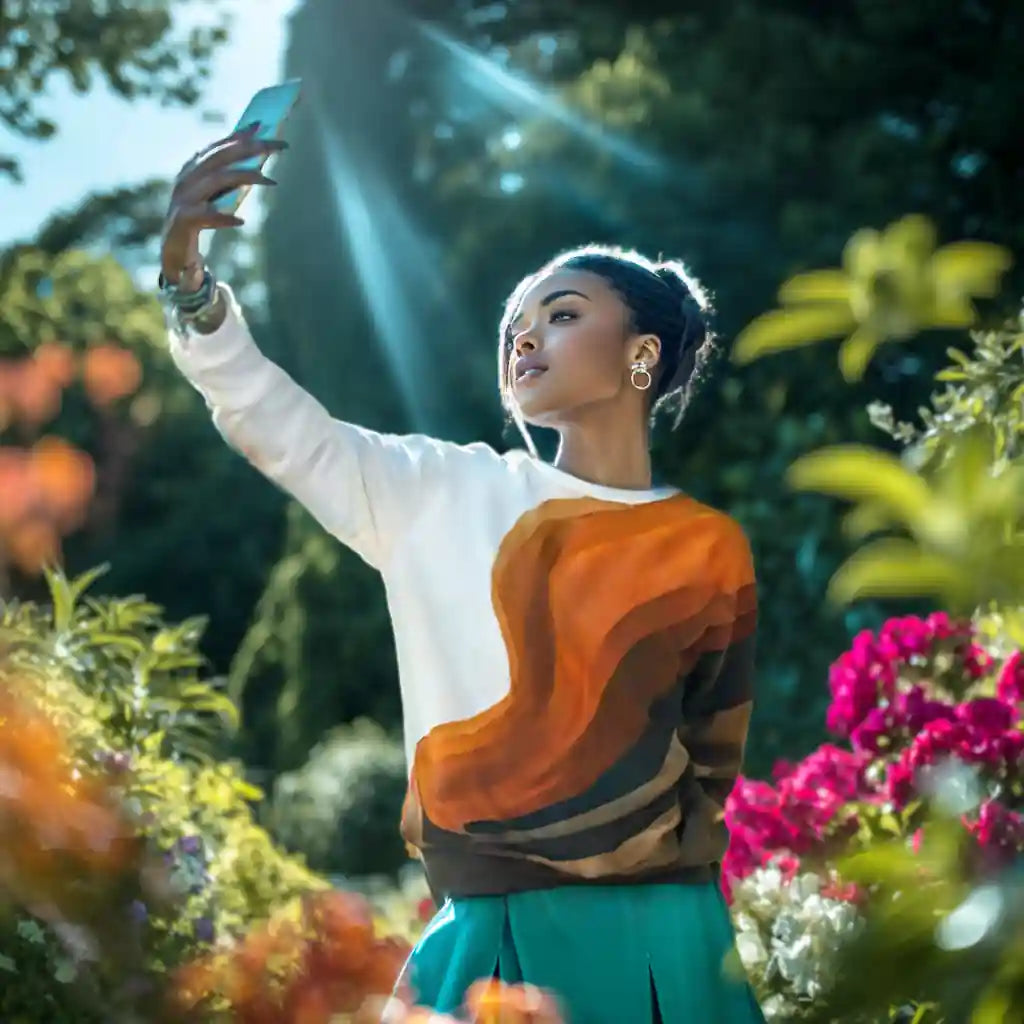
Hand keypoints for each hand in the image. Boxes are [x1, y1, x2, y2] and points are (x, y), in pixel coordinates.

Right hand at [160, 124, 285, 287]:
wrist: (174, 252)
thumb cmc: (199, 220)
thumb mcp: (215, 195)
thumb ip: (230, 176)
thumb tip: (257, 155)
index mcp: (193, 170)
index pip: (219, 147)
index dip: (239, 136)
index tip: (262, 125)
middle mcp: (187, 179)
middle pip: (220, 157)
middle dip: (249, 148)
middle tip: (278, 146)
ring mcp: (183, 199)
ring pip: (215, 180)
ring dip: (243, 177)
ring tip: (269, 180)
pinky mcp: (183, 220)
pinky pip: (205, 216)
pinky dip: (223, 217)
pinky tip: (240, 221)